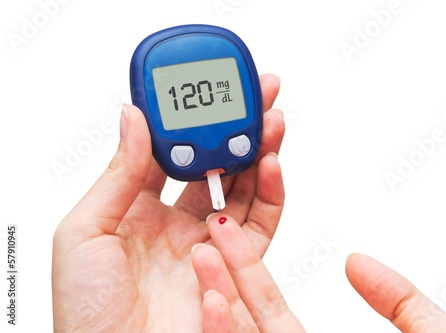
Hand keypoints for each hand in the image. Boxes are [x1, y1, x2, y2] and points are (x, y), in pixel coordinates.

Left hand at [52, 74, 284, 331]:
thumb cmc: (85, 309)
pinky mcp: (233, 265)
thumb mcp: (84, 231)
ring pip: (244, 188)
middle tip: (256, 98)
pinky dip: (271, 193)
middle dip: (239, 129)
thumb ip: (118, 174)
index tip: (206, 93)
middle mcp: (178, 222)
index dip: (192, 121)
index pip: (173, 152)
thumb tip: (134, 117)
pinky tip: (271, 165)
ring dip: (261, 152)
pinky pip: (261, 224)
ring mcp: (208, 242)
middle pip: (217, 165)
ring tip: (271, 123)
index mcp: (138, 208)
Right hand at [193, 217, 445, 332]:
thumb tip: (355, 260)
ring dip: (216, 303)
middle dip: (225, 276)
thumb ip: (398, 302)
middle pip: (248, 322)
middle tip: (208, 234)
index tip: (231, 232)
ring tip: (203, 259)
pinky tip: (214, 307)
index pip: (271, 308)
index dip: (249, 269)